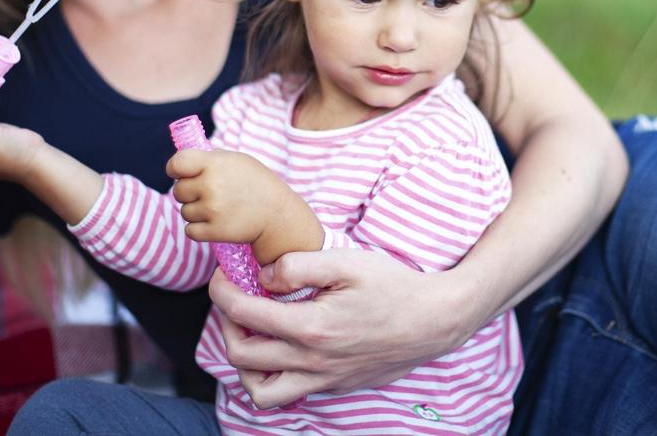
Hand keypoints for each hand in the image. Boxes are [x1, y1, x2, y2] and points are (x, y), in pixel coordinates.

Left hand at [169, 148, 284, 243]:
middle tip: (210, 193)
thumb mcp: (237, 160)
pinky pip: (190, 231)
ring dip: (196, 212)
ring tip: (218, 208)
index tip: (180, 173)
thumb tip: (183, 164)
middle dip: (190, 192)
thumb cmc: (255, 183)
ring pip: (184, 212)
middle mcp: (210, 186)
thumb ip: (210, 159)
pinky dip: (199, 229)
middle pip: (178, 191)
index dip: (174, 169)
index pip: (177, 163)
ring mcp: (212, 210)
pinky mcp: (214, 232)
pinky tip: (215, 222)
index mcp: (214, 164)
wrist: (277, 213)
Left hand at [208, 248, 477, 408]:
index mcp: (310, 327)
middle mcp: (311, 361)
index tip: (222, 275)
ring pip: (260, 390)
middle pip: (242, 356)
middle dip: (226, 324)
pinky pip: (289, 394)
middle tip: (235, 300)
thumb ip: (300, 265)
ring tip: (252, 332)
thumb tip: (264, 276)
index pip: (244, 314)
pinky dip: (273, 376)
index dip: (222, 292)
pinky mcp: (335, 386)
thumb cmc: (394, 286)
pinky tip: (283, 348)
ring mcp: (323, 379)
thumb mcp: (347, 262)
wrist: (434, 320)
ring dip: (245, 363)